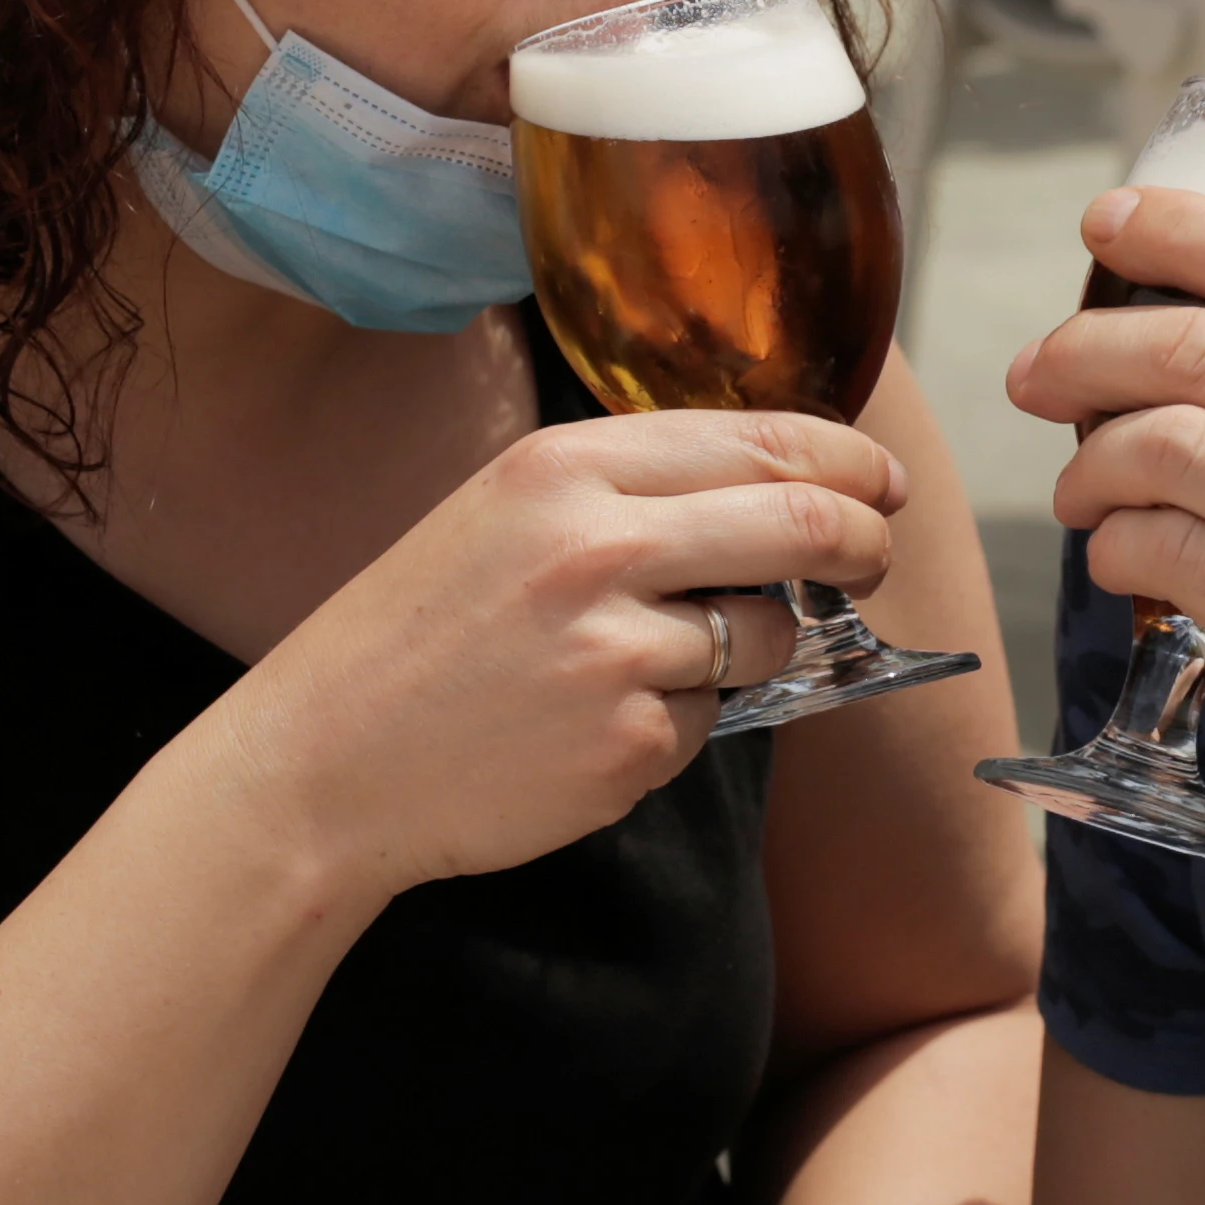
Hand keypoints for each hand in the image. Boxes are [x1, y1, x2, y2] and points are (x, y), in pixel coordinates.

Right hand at [236, 411, 905, 895]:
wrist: (324, 763)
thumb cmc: (418, 635)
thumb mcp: (505, 514)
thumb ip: (628, 490)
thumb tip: (779, 487)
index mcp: (567, 468)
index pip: (761, 441)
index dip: (847, 462)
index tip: (880, 483)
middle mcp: (598, 545)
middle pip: (801, 525)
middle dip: (864, 541)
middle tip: (874, 557)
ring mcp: (618, 649)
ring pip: (766, 633)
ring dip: (751, 647)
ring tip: (648, 662)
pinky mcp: (629, 742)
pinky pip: (706, 722)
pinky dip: (675, 726)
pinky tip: (588, 727)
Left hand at [1003, 187, 1204, 880]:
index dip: (1175, 226)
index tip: (1110, 220)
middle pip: (1191, 348)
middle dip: (1084, 350)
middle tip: (1040, 371)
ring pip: (1162, 450)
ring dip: (1090, 464)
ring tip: (1080, 487)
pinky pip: (1170, 557)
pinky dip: (1120, 550)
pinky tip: (1122, 560)